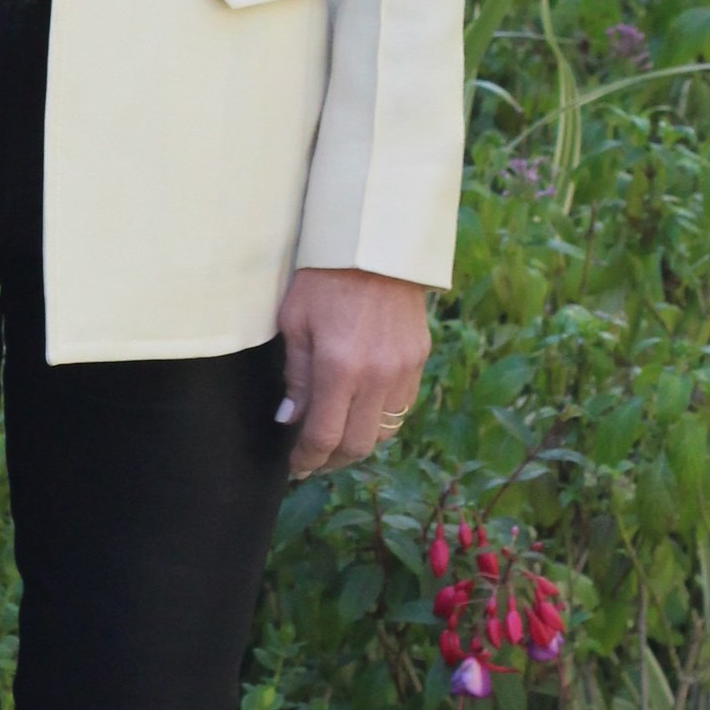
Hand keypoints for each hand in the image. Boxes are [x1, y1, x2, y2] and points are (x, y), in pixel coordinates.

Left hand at [276, 266, 430, 478]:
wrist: (374, 244)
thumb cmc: (323, 278)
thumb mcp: (295, 323)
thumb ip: (296, 378)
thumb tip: (289, 420)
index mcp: (339, 368)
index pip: (324, 437)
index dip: (307, 459)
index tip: (295, 466)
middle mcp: (377, 376)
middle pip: (358, 445)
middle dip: (331, 460)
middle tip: (312, 460)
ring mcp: (403, 370)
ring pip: (384, 432)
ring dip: (358, 442)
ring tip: (336, 438)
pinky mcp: (419, 360)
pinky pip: (402, 406)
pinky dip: (380, 419)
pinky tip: (361, 411)